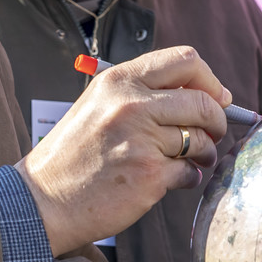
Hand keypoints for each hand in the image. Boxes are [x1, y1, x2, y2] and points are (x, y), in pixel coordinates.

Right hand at [18, 46, 227, 255]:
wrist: (44, 200)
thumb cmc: (75, 154)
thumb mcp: (100, 105)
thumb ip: (144, 93)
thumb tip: (208, 96)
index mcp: (119, 80)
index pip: (186, 61)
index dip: (209, 81)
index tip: (216, 98)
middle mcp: (131, 104)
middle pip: (203, 102)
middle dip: (217, 120)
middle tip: (213, 133)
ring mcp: (141, 140)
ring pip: (201, 140)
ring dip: (204, 153)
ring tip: (191, 161)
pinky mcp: (149, 176)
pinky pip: (190, 172)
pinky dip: (188, 178)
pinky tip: (170, 180)